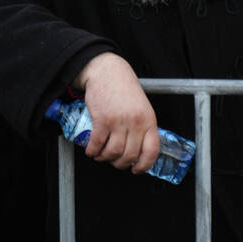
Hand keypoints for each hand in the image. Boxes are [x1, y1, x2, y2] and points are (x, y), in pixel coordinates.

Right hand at [74, 53, 159, 172]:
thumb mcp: (141, 106)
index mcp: (149, 120)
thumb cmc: (123, 87)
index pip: (151, 151)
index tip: (136, 169)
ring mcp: (119, 121)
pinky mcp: (102, 119)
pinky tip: (91, 150)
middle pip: (129, 155)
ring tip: (100, 156)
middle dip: (120, 164)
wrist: (106, 71)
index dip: (144, 165)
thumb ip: (142, 125)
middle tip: (113, 161)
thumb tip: (138, 147)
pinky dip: (92, 151)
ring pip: (113, 152)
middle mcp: (135, 123)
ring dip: (104, 158)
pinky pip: (97, 143)